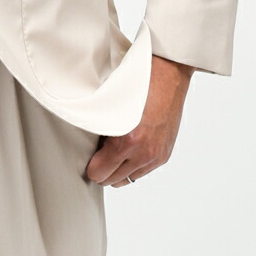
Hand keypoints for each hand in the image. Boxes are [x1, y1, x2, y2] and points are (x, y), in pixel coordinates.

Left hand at [85, 55, 193, 186]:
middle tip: (98, 155)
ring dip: (118, 169)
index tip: (88, 157)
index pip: (99, 173)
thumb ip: (101, 130)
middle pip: (112, 180)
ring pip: (127, 179)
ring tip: (113, 151)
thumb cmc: (138, 85)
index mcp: (127, 141)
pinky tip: (129, 149)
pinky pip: (142, 171)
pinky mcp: (164, 154)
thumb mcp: (111, 108)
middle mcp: (143, 152)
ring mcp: (156, 155)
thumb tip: (89, 147)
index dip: (91, 166)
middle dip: (103, 169)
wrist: (168, 74)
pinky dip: (133, 164)